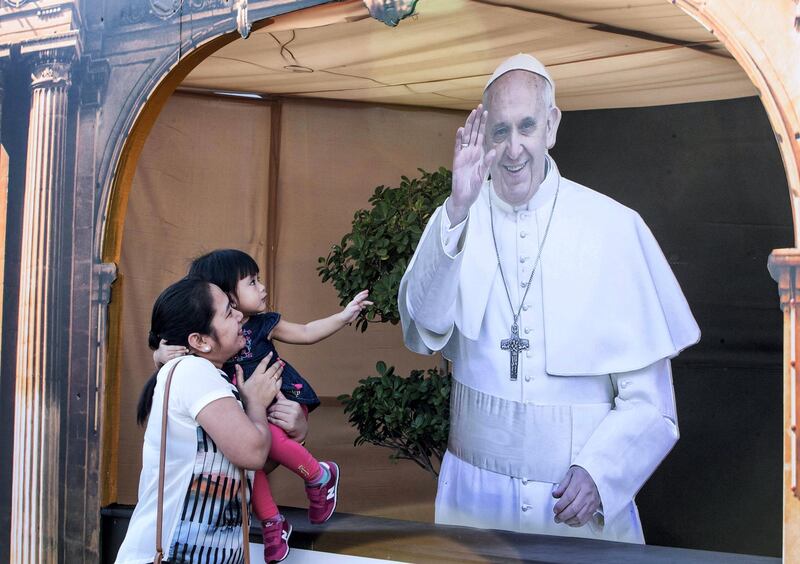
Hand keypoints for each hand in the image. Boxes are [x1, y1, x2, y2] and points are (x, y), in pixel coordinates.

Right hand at [153, 338, 187, 367]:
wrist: (157, 357)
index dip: (180, 347)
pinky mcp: (167, 362)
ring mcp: (167, 358)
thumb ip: (164, 340)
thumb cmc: (162, 349)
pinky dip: (179, 359)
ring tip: (186, 353)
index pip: (174, 348)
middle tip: (187, 350)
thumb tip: (167, 338)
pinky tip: (183, 357)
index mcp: (165, 348)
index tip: (184, 347)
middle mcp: (166, 354)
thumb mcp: (161, 343)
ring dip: (181, 355)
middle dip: (182, 351)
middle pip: (175, 352)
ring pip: (175, 357)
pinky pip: (174, 360)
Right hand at [238, 352, 282, 408]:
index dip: (268, 357)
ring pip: (278, 373)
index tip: (271, 353)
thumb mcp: (240, 385)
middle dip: (277, 363)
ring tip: (282, 366)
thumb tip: (237, 365)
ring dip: (280, 369)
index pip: (264, 363)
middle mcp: (265, 377)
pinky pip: (280, 381)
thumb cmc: (246, 396)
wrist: (255, 406)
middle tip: (280, 360)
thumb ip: (239, 374)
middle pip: (273, 367)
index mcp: (257, 375)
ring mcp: (271, 383)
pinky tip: (280, 377)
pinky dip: (281, 378)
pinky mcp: (275, 389)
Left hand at [267, 391, 308, 442]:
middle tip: (266, 411)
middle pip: (277, 408)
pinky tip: (270, 420)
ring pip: (276, 414)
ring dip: (270, 415)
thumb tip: (276, 389)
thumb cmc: (295, 417)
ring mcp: (293, 419)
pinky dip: (272, 420)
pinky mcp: (290, 426)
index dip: (273, 404)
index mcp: (295, 404)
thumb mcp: (292, 407)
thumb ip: (283, 399)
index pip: (280, 402)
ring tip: (268, 415)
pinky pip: (277, 421)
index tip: (269, 406)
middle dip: (270, 409)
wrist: (302, 430)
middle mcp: (295, 411)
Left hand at [340, 290, 372, 323]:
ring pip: (362, 302)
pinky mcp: (357, 310)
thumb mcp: (351, 310)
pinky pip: (361, 306)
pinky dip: (364, 306)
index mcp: (353, 302)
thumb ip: (356, 307)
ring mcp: (356, 306)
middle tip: (367, 291)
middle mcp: (355, 303)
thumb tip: (360, 306)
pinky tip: (365, 307)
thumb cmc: (346, 314)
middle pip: (360, 297)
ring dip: (367, 302)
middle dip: (363, 294)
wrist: (344, 318)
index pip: (359, 298)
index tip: (367, 294)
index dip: (363, 295)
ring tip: (372, 303)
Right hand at [446, 104, 495, 224]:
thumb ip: (488, 162)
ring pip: (466, 136)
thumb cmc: (474, 186)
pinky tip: (461, 130)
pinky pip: (458, 147)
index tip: (486, 112)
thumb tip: (494, 151)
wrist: (464, 196)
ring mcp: (463, 154)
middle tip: (479, 107)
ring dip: (469, 125)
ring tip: (472, 114)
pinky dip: (459, 139)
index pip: (481, 135)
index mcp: (479, 153)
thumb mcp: (484, 173)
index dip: (483, 124)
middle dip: (476, 120)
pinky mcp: (457, 160)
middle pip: (474, 132)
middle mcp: (471, 151)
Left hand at [552, 466, 601, 526]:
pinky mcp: (594, 507)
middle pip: (574, 509)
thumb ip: (562, 486)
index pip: (568, 497)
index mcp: (580, 483)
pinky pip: (586, 519)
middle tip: (556, 518)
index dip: (560, 506)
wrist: (595, 476)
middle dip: (563, 516)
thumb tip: (555, 495)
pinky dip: (577, 523)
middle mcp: (587, 493)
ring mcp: (592, 501)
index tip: (555, 510)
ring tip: (562, 520)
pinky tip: (570, 522)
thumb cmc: (581, 475)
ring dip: (569, 521)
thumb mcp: (569, 475)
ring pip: (580, 516)